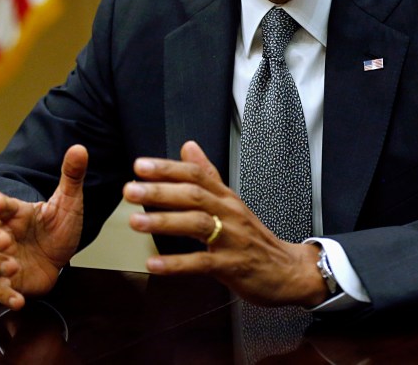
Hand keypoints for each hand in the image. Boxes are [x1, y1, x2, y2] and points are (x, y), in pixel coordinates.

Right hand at [0, 145, 87, 308]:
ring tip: (14, 266)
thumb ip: (72, 176)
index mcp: (16, 213)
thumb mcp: (69, 202)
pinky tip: (18, 299)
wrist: (63, 256)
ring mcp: (4, 258)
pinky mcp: (10, 281)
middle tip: (5, 241)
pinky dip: (5, 296)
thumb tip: (80, 147)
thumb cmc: (59, 226)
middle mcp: (4, 235)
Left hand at [124, 141, 326, 306]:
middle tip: (130, 190)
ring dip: (164, 222)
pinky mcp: (232, 266)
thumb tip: (189, 147)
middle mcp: (229, 213)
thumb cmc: (255, 239)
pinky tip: (154, 264)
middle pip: (194, 195)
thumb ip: (208, 175)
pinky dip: (177, 264)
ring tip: (136, 222)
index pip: (197, 175)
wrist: (287, 270)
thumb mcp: (231, 202)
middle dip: (160, 191)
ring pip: (197, 224)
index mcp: (226, 198)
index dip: (168, 168)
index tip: (141, 165)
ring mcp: (232, 239)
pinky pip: (202, 263)